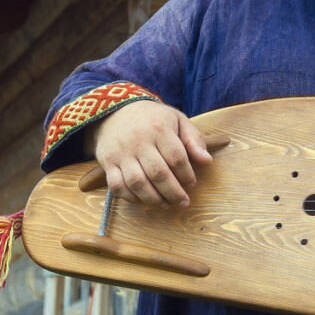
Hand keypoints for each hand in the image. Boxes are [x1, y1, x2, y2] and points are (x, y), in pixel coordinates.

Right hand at [86, 100, 211, 206]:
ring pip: (137, 183)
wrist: (116, 111)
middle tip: (183, 202)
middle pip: (158, 173)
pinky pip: (117, 186)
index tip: (192, 183)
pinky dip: (131, 198)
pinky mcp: (107, 162)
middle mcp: (138, 141)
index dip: (187, 175)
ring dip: (153, 199)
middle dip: (173, 192)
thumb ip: (194, 140)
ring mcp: (121, 153)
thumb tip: (207, 161)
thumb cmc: (153, 119)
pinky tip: (144, 200)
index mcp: (159, 129)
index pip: (176, 157)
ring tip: (166, 204)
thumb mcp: (178, 120)